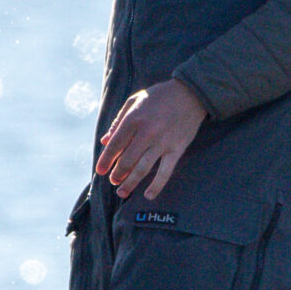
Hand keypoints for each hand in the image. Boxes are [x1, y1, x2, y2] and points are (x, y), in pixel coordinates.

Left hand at [95, 81, 207, 200]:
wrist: (190, 93)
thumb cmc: (159, 96)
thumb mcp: (134, 101)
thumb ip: (118, 121)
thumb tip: (104, 141)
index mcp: (134, 118)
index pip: (115, 145)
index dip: (105, 160)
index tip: (100, 171)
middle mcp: (147, 132)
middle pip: (127, 160)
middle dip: (117, 174)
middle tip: (113, 181)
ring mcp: (163, 142)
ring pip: (142, 169)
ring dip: (130, 183)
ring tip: (122, 192)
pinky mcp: (177, 149)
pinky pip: (165, 172)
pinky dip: (156, 186)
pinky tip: (147, 195)